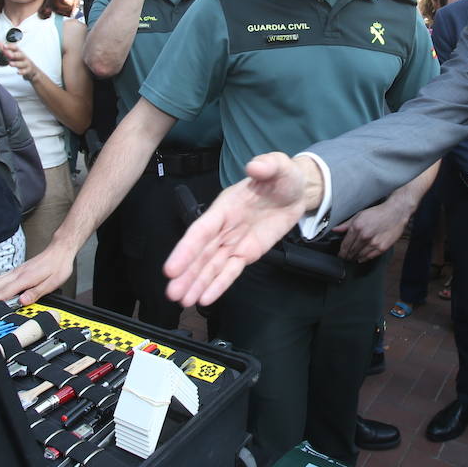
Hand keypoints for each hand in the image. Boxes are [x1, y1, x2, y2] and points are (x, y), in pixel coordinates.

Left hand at [0, 38, 41, 83]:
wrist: (31, 69)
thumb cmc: (20, 60)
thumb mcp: (13, 53)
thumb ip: (4, 49)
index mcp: (19, 52)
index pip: (15, 48)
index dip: (10, 46)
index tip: (4, 46)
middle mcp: (23, 57)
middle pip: (20, 55)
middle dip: (15, 54)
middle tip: (9, 55)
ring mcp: (26, 63)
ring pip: (22, 63)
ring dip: (16, 63)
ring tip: (11, 64)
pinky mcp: (27, 70)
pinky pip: (25, 71)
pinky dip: (22, 71)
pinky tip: (18, 72)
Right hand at [0, 242, 74, 306]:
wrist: (60, 251)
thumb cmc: (58, 266)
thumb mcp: (52, 282)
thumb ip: (36, 292)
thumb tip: (23, 302)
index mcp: (25, 278)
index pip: (5, 292)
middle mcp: (18, 274)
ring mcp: (17, 271)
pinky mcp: (18, 270)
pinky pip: (1, 277)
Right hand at [165, 152, 319, 306]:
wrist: (296, 192)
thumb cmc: (282, 177)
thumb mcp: (278, 166)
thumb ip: (267, 165)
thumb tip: (254, 165)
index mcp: (225, 207)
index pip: (202, 230)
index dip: (186, 249)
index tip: (171, 267)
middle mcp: (224, 227)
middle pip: (202, 253)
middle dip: (187, 273)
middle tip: (172, 293)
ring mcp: (235, 242)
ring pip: (212, 266)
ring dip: (198, 283)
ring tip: (182, 301)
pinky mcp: (247, 253)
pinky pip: (231, 271)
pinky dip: (219, 285)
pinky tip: (205, 299)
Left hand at [334, 197, 409, 263]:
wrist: (395, 213)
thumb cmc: (378, 213)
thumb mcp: (360, 215)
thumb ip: (346, 224)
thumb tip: (335, 229)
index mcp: (357, 227)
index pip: (345, 244)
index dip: (341, 251)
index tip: (340, 254)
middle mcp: (364, 236)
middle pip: (351, 251)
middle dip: (347, 256)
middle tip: (345, 258)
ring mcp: (373, 243)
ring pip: (360, 256)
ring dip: (354, 258)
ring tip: (352, 258)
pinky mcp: (382, 247)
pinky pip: (369, 257)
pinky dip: (364, 259)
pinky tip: (361, 258)